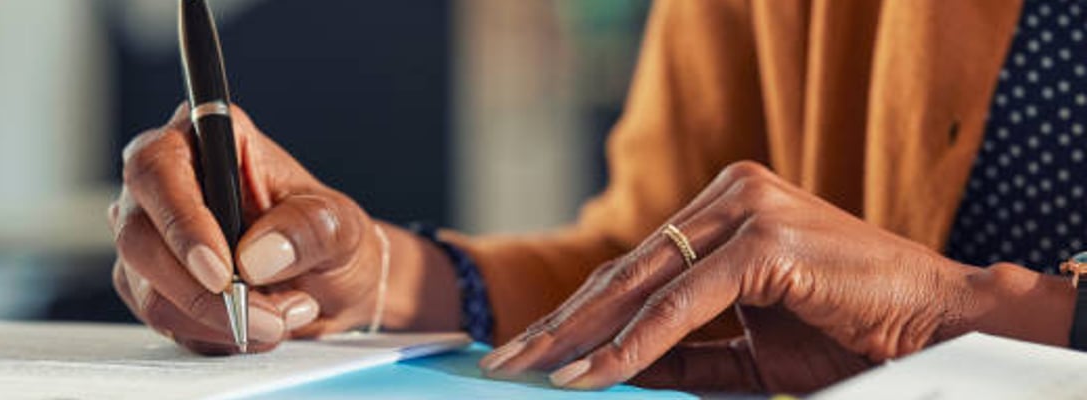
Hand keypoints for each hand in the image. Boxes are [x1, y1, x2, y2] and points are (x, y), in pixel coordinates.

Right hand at [108, 103, 453, 354]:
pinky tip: (253, 325)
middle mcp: (165, 182)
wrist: (327, 279)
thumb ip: (306, 230)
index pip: (159, 168)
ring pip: (149, 289)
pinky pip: (163, 319)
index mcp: (209, 139)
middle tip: (267, 317)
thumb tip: (255, 257)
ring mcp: (150, 234)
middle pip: (140, 236)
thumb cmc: (327, 235)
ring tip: (279, 317)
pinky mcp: (148, 281)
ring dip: (218, 319)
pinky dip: (213, 333)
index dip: (181, 221)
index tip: (221, 272)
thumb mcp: (339, 225)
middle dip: (205, 292)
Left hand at [478, 161, 989, 391]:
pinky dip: (632, 345)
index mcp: (723, 209)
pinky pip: (680, 305)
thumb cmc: (848, 334)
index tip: (529, 350)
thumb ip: (682, 354)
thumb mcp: (746, 348)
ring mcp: (745, 209)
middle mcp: (728, 195)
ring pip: (641, 285)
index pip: (634, 268)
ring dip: (580, 335)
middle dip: (559, 324)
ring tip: (529, 372)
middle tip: (502, 362)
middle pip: (623, 272)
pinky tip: (590, 374)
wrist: (938, 326)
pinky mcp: (762, 239)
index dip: (578, 314)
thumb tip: (610, 371)